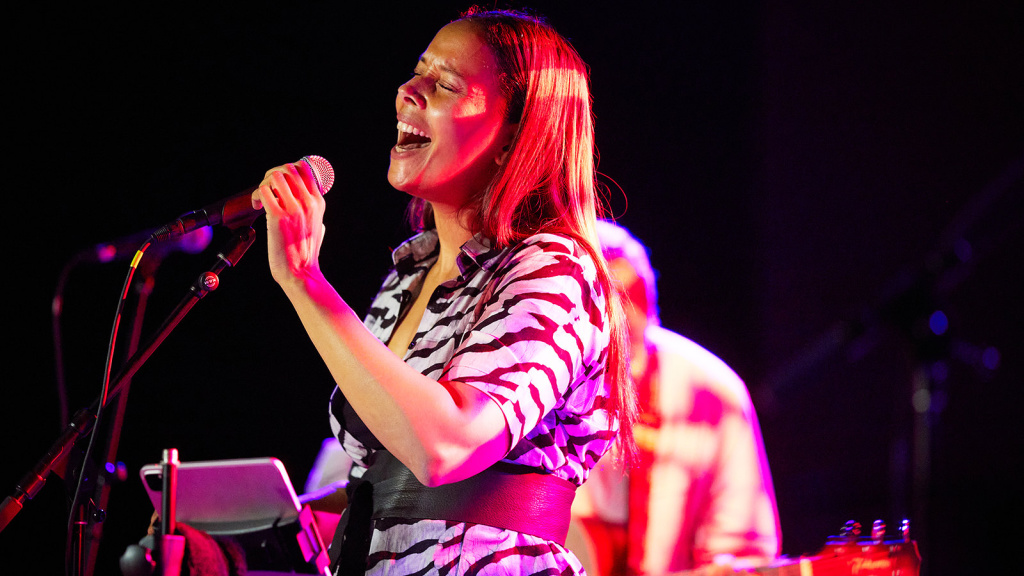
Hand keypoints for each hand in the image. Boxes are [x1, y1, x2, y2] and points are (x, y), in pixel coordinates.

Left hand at [251, 160, 326, 285]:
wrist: (300, 273)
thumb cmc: (306, 255)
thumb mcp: (319, 229)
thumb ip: (315, 215)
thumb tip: (311, 212)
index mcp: (318, 202)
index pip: (303, 169)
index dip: (287, 172)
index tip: (278, 186)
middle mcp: (307, 202)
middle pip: (288, 169)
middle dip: (273, 175)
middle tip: (266, 191)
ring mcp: (293, 208)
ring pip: (275, 176)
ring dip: (264, 184)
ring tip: (261, 199)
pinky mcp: (277, 217)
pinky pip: (263, 191)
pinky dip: (256, 195)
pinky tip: (257, 207)